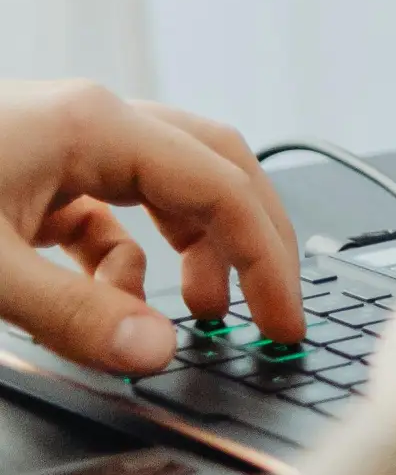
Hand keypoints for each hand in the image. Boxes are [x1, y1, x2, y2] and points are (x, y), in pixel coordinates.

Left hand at [0, 81, 303, 371]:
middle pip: (214, 173)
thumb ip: (71, 315)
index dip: (265, 261)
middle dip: (250, 245)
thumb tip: (154, 351)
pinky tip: (103, 297)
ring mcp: (63, 143)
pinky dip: (122, 258)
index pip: (221, 188)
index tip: (281, 321)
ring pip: (166, 190)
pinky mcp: (34, 171)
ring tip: (197, 312)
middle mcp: (91, 123)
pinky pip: (109, 210)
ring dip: (190, 251)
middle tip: (269, 309)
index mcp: (93, 126)